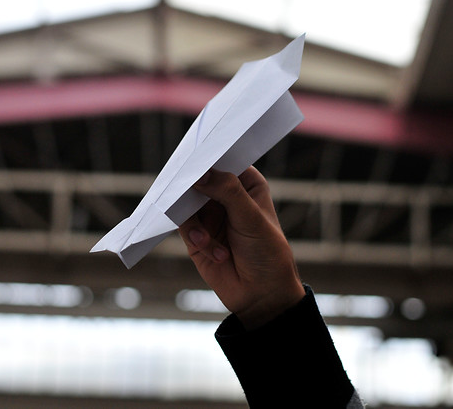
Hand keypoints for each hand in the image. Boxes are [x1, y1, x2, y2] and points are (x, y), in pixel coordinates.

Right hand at [178, 167, 304, 329]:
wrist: (261, 295)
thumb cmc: (267, 252)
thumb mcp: (252, 218)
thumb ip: (227, 192)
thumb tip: (201, 174)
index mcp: (246, 185)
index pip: (225, 161)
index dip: (210, 158)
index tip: (196, 159)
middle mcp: (226, 197)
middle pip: (200, 180)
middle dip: (193, 189)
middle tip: (186, 191)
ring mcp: (210, 216)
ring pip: (187, 204)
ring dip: (197, 222)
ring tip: (207, 240)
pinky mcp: (196, 236)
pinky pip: (185, 226)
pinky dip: (197, 238)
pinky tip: (217, 253)